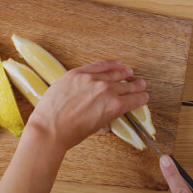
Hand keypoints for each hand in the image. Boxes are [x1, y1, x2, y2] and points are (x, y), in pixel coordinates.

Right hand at [27, 59, 148, 152]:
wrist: (51, 128)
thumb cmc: (50, 115)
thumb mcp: (59, 91)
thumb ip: (75, 90)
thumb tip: (86, 98)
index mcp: (77, 73)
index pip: (100, 65)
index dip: (112, 64)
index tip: (118, 64)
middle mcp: (92, 78)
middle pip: (115, 74)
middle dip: (125, 74)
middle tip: (131, 74)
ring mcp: (104, 90)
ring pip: (125, 86)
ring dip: (135, 85)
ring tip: (141, 85)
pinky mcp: (113, 105)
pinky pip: (132, 100)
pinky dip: (139, 98)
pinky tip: (143, 97)